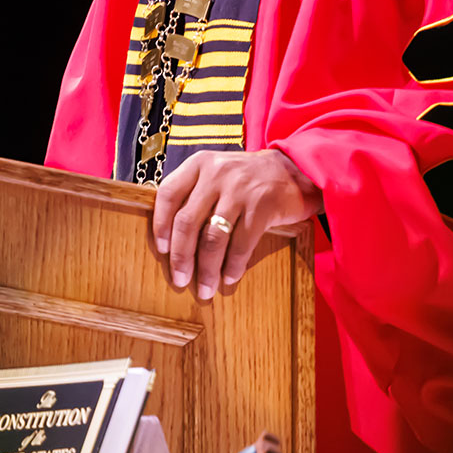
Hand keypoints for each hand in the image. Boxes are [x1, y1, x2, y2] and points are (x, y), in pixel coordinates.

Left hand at [152, 149, 321, 299]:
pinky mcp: (262, 207)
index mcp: (199, 164)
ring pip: (213, 237)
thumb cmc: (246, 178)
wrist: (292, 170)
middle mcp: (216, 174)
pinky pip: (241, 244)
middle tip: (180, 279)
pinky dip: (233, 265)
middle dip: (181, 256)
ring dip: (207, 269)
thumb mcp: (215, 173)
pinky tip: (229, 277)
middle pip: (187, 221)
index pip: (168, 194)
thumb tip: (171, 237)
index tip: (161, 250)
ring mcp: (239, 190)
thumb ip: (194, 193)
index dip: (160, 224)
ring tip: (205, 288)